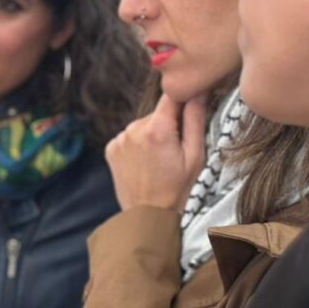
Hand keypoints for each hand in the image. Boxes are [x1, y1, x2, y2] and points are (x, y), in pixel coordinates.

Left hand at [105, 94, 207, 211]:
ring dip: (151, 135)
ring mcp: (119, 139)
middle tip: (174, 150)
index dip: (183, 99)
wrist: (148, 216)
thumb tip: (198, 90)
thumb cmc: (177, 189)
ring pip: (143, 125)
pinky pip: (129, 137)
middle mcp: (133, 129)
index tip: (190, 107)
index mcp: (157, 129)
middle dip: (168, 124)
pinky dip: (137, 145)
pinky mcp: (110, 148)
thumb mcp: (195, 155)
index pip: (172, 95)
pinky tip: (144, 163)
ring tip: (158, 160)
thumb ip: (196, 119)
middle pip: (157, 113)